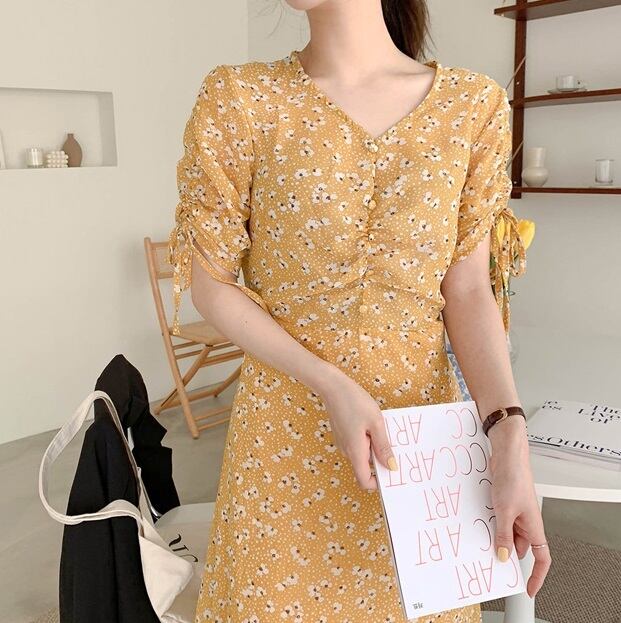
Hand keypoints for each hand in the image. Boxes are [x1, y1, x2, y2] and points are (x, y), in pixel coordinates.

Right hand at [317, 368, 397, 488]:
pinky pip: (357, 444)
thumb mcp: (376, 422)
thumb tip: (391, 467)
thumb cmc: (355, 401)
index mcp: (355, 451)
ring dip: (374, 447)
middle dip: (380, 461)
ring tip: (382, 429)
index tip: (391, 472)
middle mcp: (346, 451)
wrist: (332, 385)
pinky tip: (372, 424)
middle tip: (393, 444)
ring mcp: (343, 442)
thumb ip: (383, 446)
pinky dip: (367, 439)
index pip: (365, 481)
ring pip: (362, 454)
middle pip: (365, 468)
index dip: (378, 483)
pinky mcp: (342, 434)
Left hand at [488, 417, 551, 597]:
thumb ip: (504, 535)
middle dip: (507, 555)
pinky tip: (479, 523)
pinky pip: (498, 520)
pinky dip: (490, 524)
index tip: (528, 588)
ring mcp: (515, 512)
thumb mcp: (505, 511)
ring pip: (506, 533)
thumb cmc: (513, 477)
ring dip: (496, 537)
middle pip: (519, 547)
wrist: (506, 454)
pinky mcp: (504, 503)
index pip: (542, 558)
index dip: (537, 576)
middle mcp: (527, 521)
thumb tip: (504, 556)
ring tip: (481, 540)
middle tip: (492, 563)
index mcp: (534, 526)